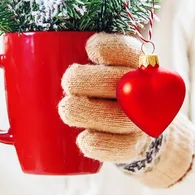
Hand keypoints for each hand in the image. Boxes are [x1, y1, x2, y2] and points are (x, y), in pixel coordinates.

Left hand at [59, 33, 193, 187]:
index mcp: (138, 64)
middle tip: (68, 83)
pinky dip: (98, 144)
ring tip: (67, 109)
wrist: (139, 130)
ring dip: (86, 113)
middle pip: (118, 82)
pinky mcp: (134, 147)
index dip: (106, 47)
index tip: (88, 50)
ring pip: (117, 117)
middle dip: (84, 81)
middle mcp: (146, 92)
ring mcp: (142, 122)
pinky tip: (85, 139)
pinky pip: (119, 147)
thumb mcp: (106, 69)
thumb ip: (89, 59)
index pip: (126, 49)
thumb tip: (49, 54)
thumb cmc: (110, 92)